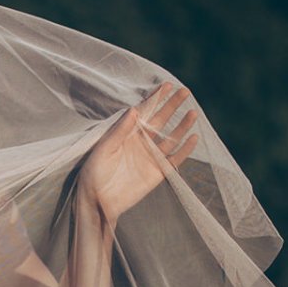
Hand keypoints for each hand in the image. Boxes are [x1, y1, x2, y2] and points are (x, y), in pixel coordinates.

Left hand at [79, 80, 200, 223]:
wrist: (97, 201)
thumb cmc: (93, 173)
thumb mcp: (103, 149)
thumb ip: (119, 131)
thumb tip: (135, 110)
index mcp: (125, 134)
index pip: (144, 112)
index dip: (156, 98)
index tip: (167, 85)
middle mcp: (140, 142)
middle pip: (160, 120)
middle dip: (172, 106)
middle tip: (185, 92)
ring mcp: (150, 157)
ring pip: (170, 138)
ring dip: (182, 126)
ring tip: (193, 113)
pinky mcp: (157, 172)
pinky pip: (175, 159)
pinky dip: (185, 150)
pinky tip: (194, 138)